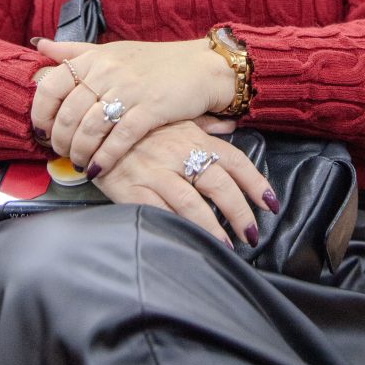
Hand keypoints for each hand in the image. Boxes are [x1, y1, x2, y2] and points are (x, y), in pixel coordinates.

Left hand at [30, 37, 235, 177]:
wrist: (200, 67)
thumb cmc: (153, 63)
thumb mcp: (112, 51)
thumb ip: (75, 51)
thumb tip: (40, 45)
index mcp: (94, 58)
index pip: (51, 85)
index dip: (40, 113)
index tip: (42, 131)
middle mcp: (108, 71)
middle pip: (68, 114)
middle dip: (60, 141)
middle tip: (62, 154)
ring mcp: (129, 90)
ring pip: (89, 129)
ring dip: (79, 153)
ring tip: (80, 163)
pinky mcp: (150, 110)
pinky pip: (118, 139)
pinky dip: (104, 158)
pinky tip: (98, 168)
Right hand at [92, 120, 277, 246]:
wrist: (93, 122)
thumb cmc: (139, 124)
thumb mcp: (174, 117)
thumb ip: (205, 125)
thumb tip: (233, 124)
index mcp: (193, 136)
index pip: (234, 160)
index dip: (255, 183)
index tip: (270, 203)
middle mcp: (178, 153)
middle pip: (218, 185)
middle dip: (239, 212)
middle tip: (252, 234)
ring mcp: (155, 172)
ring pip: (191, 204)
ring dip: (212, 228)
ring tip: (226, 247)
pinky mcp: (131, 189)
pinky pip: (158, 213)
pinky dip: (176, 228)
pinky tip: (187, 243)